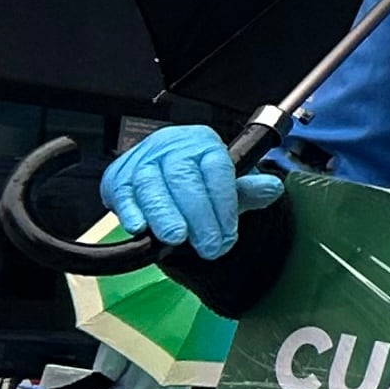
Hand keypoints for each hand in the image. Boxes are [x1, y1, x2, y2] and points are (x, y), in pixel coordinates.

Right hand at [102, 127, 284, 253]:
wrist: (167, 177)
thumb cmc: (200, 180)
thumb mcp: (228, 185)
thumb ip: (249, 190)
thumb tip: (272, 188)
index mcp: (203, 143)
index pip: (216, 169)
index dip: (223, 203)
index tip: (228, 233)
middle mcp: (170, 147)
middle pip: (183, 178)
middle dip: (198, 215)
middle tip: (208, 245)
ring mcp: (141, 161)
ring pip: (150, 185)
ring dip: (164, 215)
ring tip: (176, 239)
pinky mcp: (117, 178)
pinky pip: (121, 193)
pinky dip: (130, 211)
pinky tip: (139, 227)